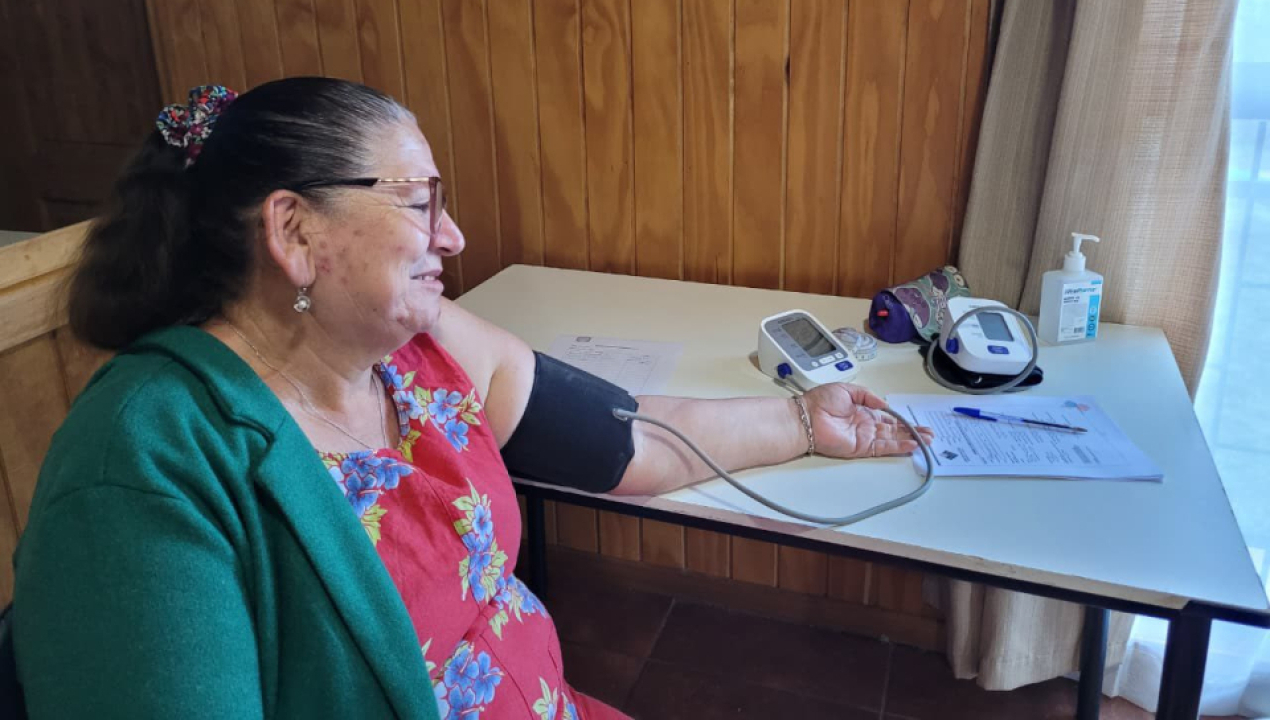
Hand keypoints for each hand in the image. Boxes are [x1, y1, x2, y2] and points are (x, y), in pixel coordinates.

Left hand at [799, 383, 933, 458]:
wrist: (806, 417)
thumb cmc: (821, 401)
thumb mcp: (848, 390)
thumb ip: (868, 396)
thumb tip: (884, 403)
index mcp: (862, 411)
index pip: (886, 417)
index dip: (901, 420)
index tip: (916, 421)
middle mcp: (865, 425)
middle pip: (893, 430)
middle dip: (911, 431)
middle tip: (930, 433)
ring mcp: (864, 437)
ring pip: (892, 440)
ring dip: (910, 439)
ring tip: (928, 440)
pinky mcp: (860, 447)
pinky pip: (882, 448)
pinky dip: (898, 447)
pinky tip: (912, 445)